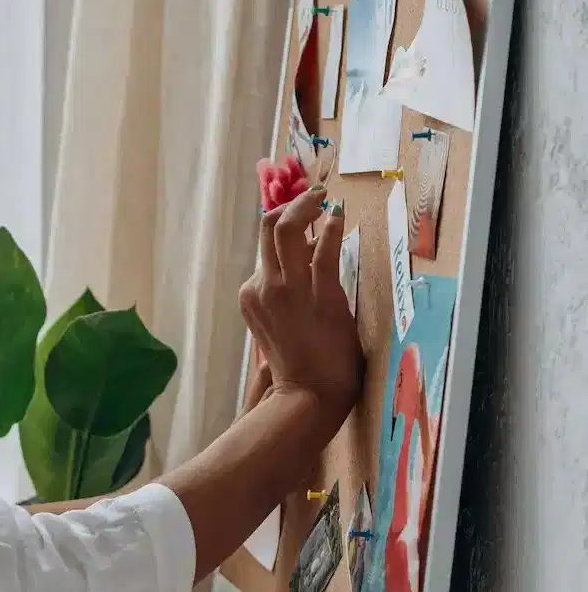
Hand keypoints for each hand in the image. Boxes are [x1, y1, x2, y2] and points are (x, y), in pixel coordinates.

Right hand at [238, 186, 363, 434]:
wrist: (307, 395)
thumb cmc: (298, 367)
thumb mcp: (280, 325)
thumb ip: (285, 294)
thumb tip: (306, 259)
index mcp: (251, 294)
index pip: (264, 249)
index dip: (283, 225)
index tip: (302, 214)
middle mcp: (262, 286)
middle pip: (268, 228)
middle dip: (291, 205)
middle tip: (314, 196)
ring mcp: (287, 289)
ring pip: (287, 229)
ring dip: (307, 207)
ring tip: (325, 198)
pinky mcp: (319, 294)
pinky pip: (324, 249)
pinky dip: (332, 228)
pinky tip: (340, 218)